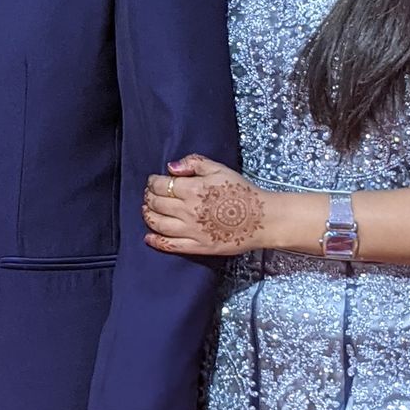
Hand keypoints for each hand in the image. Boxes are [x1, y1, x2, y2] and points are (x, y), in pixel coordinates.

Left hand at [142, 154, 265, 255]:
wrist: (261, 219)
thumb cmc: (242, 192)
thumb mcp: (219, 169)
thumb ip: (194, 163)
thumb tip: (171, 167)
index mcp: (193, 189)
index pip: (160, 185)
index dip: (152, 182)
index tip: (153, 181)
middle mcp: (187, 211)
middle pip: (156, 204)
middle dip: (149, 198)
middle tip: (149, 195)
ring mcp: (191, 231)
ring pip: (158, 224)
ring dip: (148, 216)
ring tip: (147, 211)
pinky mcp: (198, 246)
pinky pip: (170, 245)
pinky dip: (155, 241)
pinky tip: (149, 237)